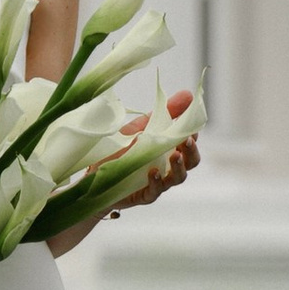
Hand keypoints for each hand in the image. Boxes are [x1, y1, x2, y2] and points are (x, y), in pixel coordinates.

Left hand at [110, 92, 202, 217]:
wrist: (94, 173)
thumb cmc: (120, 149)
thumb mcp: (141, 126)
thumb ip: (165, 112)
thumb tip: (188, 94)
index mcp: (168, 149)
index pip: (189, 144)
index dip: (194, 136)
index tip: (194, 128)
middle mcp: (167, 166)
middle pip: (191, 162)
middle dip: (192, 152)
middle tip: (188, 141)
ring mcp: (157, 182)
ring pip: (177, 178)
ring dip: (179, 167)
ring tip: (175, 156)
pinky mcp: (143, 195)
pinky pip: (155, 192)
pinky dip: (156, 182)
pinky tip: (153, 172)